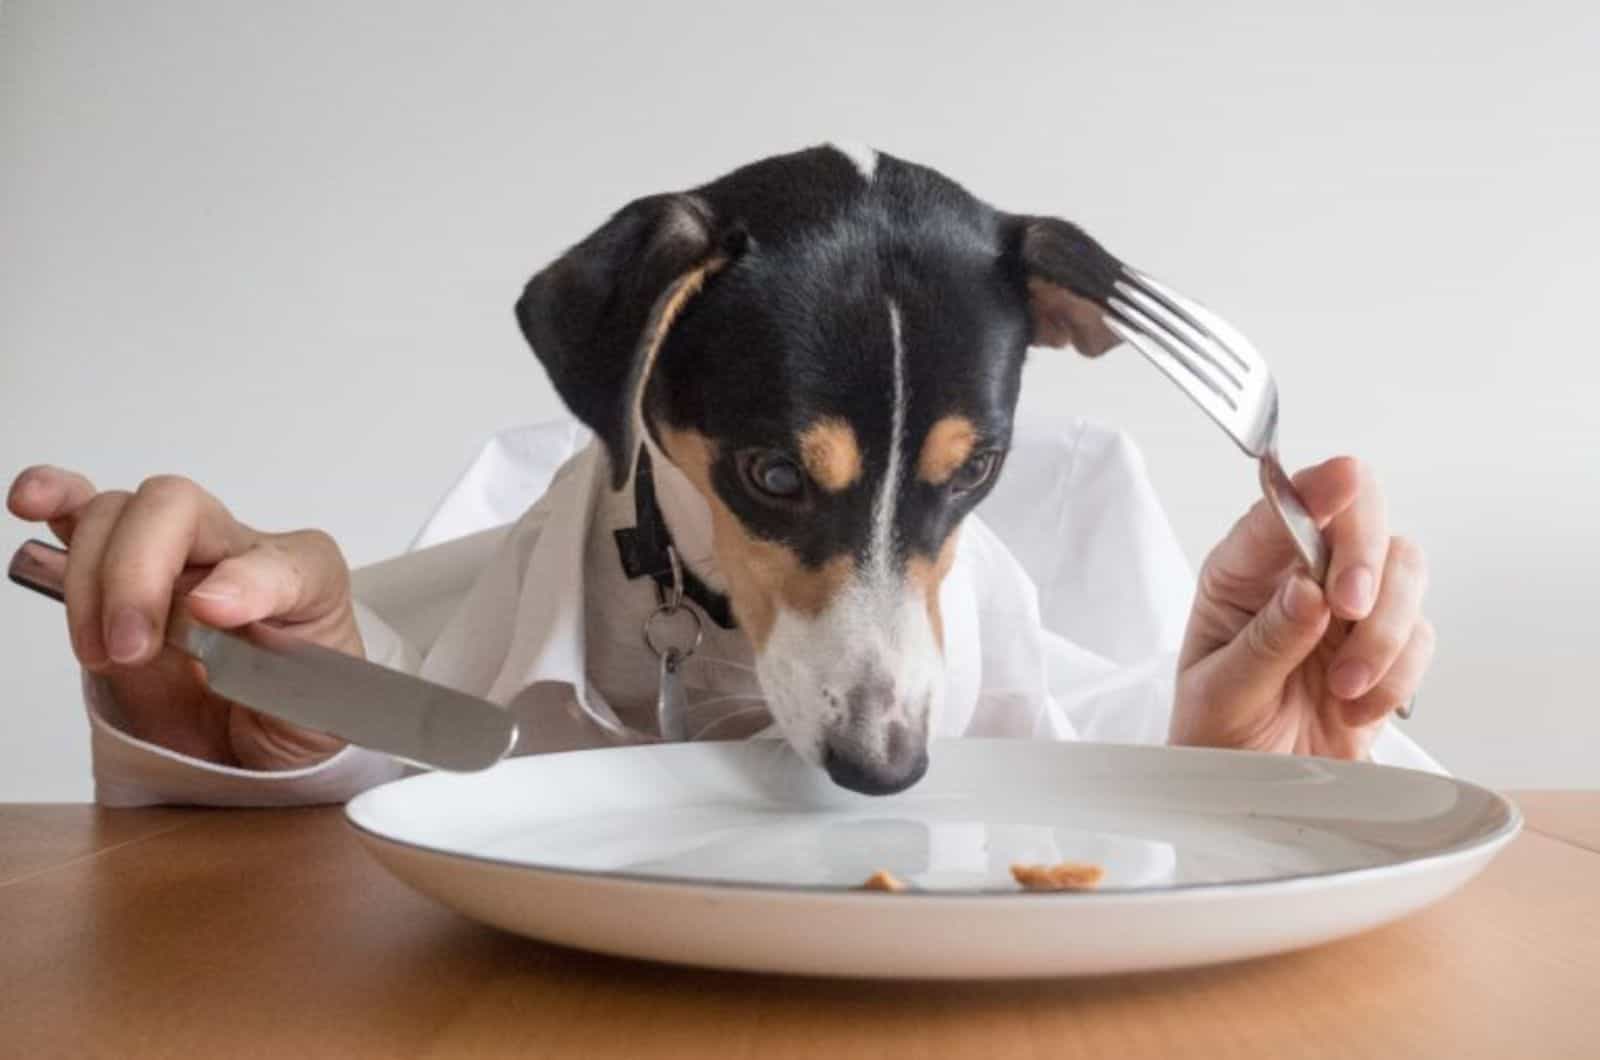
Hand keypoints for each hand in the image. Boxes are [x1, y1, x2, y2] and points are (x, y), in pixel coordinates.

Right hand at [7, 465, 361, 769]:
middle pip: (177, 508)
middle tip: (131, 649)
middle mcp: (237, 554)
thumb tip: (210, 615)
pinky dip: (55, 501)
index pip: (284, 559)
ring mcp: (176, 559)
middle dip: (136, 576)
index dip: (247, 579)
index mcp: (305, 582)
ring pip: (118, 516)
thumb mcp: (318, 715)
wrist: (262, 745)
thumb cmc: (295, 716)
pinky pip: (84, 516)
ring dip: (91, 579)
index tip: (212, 614)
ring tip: (104, 650)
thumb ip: (284, 675)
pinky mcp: (120, 575)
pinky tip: (32, 502)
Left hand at [1170, 457, 1433, 759]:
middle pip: (1361, 518)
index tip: (1345, 480)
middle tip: (1350, 610)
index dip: (1318, 487)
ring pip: (1403, 570)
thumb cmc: (1216, 734)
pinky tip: (1355, 707)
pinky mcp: (1386, 646)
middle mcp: (1298, 576)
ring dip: (1384, 631)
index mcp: (1241, 572)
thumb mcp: (1222, 693)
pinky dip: (1398, 673)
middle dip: (1366, 558)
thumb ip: (1265, 641)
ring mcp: (1347, 608)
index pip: (1283, 507)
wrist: (1248, 794)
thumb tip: (1307, 590)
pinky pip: (1421, 632)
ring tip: (1344, 687)